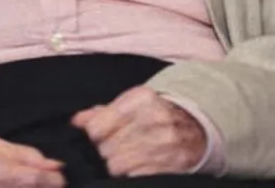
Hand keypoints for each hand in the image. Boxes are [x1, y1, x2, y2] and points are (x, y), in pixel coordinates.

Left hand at [72, 86, 206, 176]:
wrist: (198, 129)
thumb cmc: (154, 116)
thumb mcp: (129, 106)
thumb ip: (100, 113)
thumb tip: (76, 123)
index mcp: (140, 98)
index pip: (98, 125)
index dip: (92, 136)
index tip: (93, 140)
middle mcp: (154, 117)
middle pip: (107, 146)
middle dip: (103, 152)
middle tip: (107, 152)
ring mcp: (166, 142)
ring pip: (118, 163)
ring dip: (115, 165)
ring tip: (120, 160)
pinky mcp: (174, 164)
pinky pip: (137, 176)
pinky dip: (131, 174)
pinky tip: (133, 168)